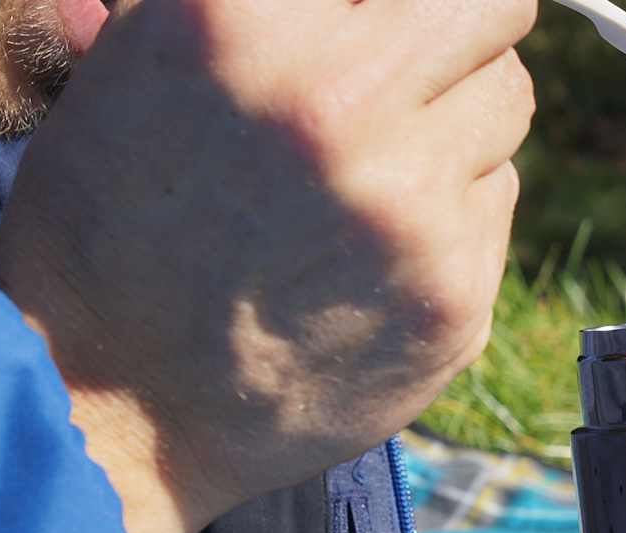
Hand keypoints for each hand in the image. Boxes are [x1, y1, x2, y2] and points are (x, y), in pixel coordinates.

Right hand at [0, 0, 535, 532]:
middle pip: (498, 7)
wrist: (116, 399)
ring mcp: (409, 206)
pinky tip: (378, 245)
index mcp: (249, 21)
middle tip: (424, 60)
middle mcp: (340, 103)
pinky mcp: (455, 291)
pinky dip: (453, 205)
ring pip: (508, 103)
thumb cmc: (117, 222)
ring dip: (460, 117)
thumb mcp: (152, 60)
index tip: (401, 14)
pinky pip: (498, 198)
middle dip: (466, 26)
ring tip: (377, 166)